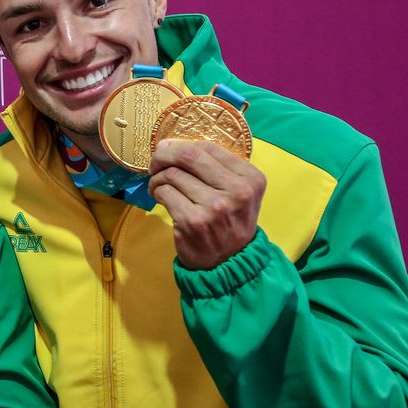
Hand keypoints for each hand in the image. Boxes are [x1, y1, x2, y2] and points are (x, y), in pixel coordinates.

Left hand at [148, 139, 265, 269]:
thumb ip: (215, 168)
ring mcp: (215, 207)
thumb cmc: (229, 222)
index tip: (169, 151)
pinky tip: (160, 197)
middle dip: (164, 155)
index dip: (182, 146)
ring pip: (172, 175)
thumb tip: (169, 144)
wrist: (229, 263)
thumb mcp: (239, 193)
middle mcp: (237, 191)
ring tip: (159, 186)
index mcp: (251, 179)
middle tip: (155, 163)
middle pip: (188, 155)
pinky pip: (165, 192)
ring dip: (158, 178)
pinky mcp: (193, 221)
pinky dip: (157, 192)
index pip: (209, 148)